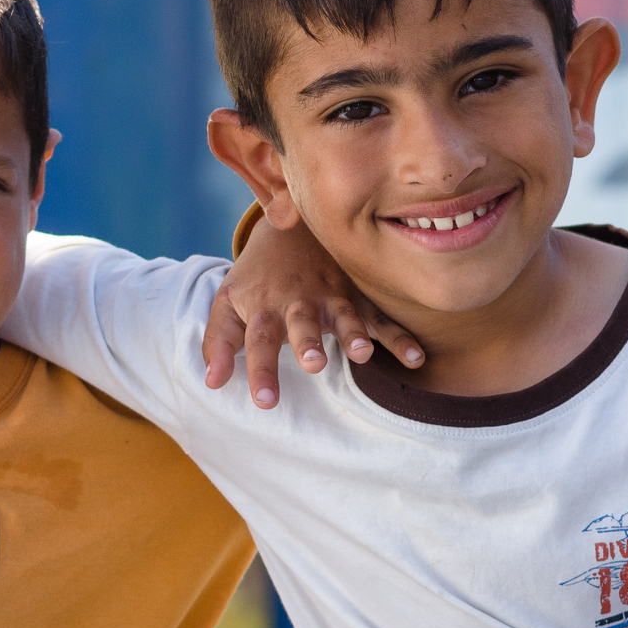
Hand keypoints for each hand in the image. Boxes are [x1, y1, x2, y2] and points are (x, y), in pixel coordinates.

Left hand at [202, 215, 425, 407]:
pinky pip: (381, 318)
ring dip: (353, 334)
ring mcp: (331, 297)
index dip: (261, 369)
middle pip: (302, 323)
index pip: (259, 340)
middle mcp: (298, 302)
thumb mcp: (228, 301)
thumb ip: (219, 341)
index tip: (264, 401)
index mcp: (265, 307)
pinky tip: (416, 359)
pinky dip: (400, 337)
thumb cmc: (256, 276)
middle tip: (313, 364)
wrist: (291, 225)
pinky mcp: (358, 297)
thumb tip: (211, 383)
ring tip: (362, 354)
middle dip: (308, 343)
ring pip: (344, 317)